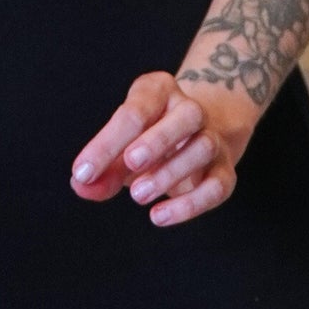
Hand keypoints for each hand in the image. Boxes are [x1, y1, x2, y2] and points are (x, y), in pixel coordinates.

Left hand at [71, 72, 250, 226]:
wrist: (196, 137)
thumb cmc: (148, 141)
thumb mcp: (120, 149)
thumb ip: (102, 168)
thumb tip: (83, 186)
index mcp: (159, 92)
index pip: (136, 112)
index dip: (108, 143)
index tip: (83, 173)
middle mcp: (191, 110)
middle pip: (187, 116)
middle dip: (158, 141)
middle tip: (130, 164)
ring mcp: (213, 139)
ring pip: (204, 148)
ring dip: (170, 173)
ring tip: (138, 195)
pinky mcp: (225, 170)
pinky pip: (218, 185)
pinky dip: (190, 205)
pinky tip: (159, 216)